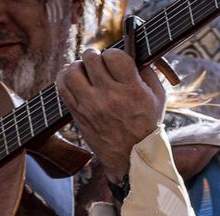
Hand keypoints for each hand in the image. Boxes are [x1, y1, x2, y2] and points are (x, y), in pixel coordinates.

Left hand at [56, 48, 165, 183]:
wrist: (132, 158)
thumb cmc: (147, 126)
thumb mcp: (158, 99)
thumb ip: (148, 73)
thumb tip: (134, 54)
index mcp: (132, 91)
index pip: (114, 55)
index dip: (114, 54)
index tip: (116, 62)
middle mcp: (110, 97)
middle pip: (90, 58)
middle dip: (95, 57)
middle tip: (99, 64)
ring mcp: (90, 106)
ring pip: (72, 70)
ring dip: (78, 66)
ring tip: (85, 72)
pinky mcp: (78, 113)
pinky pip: (61, 86)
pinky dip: (65, 77)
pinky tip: (74, 80)